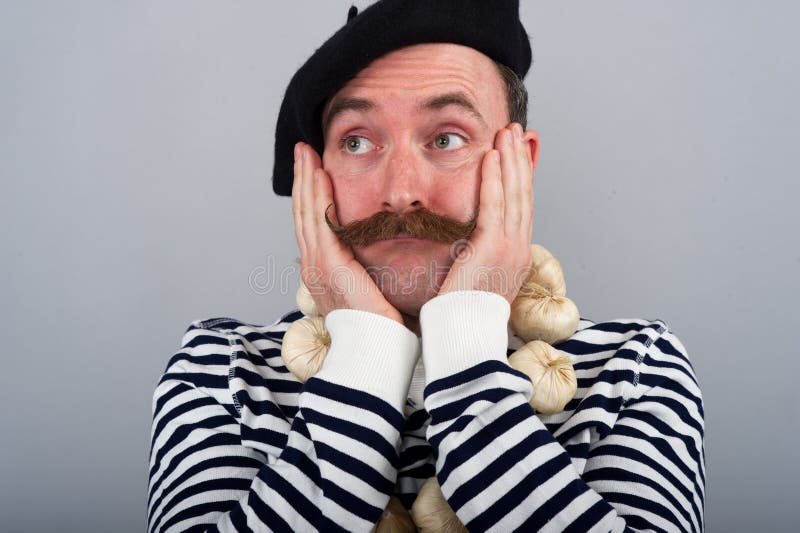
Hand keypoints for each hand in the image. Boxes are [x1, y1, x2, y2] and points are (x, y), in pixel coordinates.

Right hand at [292, 142, 403, 323]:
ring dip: (305, 179)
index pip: (312, 223)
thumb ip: (371, 267)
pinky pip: (318, 221)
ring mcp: (316, 264)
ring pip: (305, 211)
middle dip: (302, 179)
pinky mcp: (327, 263)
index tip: (314, 169)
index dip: (310, 194)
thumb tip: (385, 251)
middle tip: (303, 150)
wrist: (376, 348)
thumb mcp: (372, 288)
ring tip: (306, 153)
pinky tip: (319, 174)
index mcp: (322, 270)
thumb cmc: (381, 325)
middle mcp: (313, 265)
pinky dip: (316, 195)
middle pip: (302, 212)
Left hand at [437, 123, 535, 304]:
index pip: (522, 208)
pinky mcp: (492, 249)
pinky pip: (495, 207)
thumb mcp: (475, 281)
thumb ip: (476, 258)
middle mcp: (519, 249)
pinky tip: (491, 157)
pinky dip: (495, 180)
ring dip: (510, 160)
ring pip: (514, 195)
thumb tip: (467, 244)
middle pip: (524, 195)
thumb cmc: (461, 314)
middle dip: (520, 160)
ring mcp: (510, 249)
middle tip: (515, 131)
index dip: (520, 178)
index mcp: (516, 257)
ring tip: (506, 133)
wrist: (462, 336)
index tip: (516, 154)